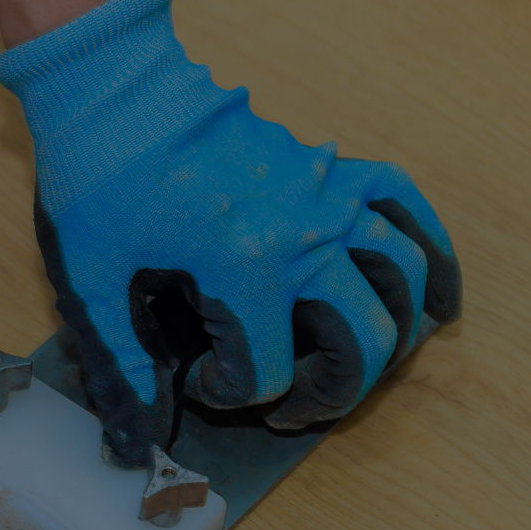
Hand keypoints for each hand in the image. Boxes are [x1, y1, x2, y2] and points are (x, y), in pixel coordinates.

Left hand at [0, 0, 459, 466]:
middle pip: (361, 343)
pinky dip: (432, 253)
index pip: (268, 374)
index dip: (231, 394)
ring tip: (355, 366)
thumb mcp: (91, 283)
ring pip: (400, 283)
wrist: (113, 89)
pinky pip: (405, 206)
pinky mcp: (333, 166)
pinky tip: (439, 299)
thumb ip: (120, 366)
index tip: (197, 380)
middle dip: (330, 391)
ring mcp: (328, 196)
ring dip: (388, 338)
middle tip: (289, 402)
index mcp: (244, 272)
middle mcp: (304, 237)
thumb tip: (133, 440)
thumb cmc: (97, 181)